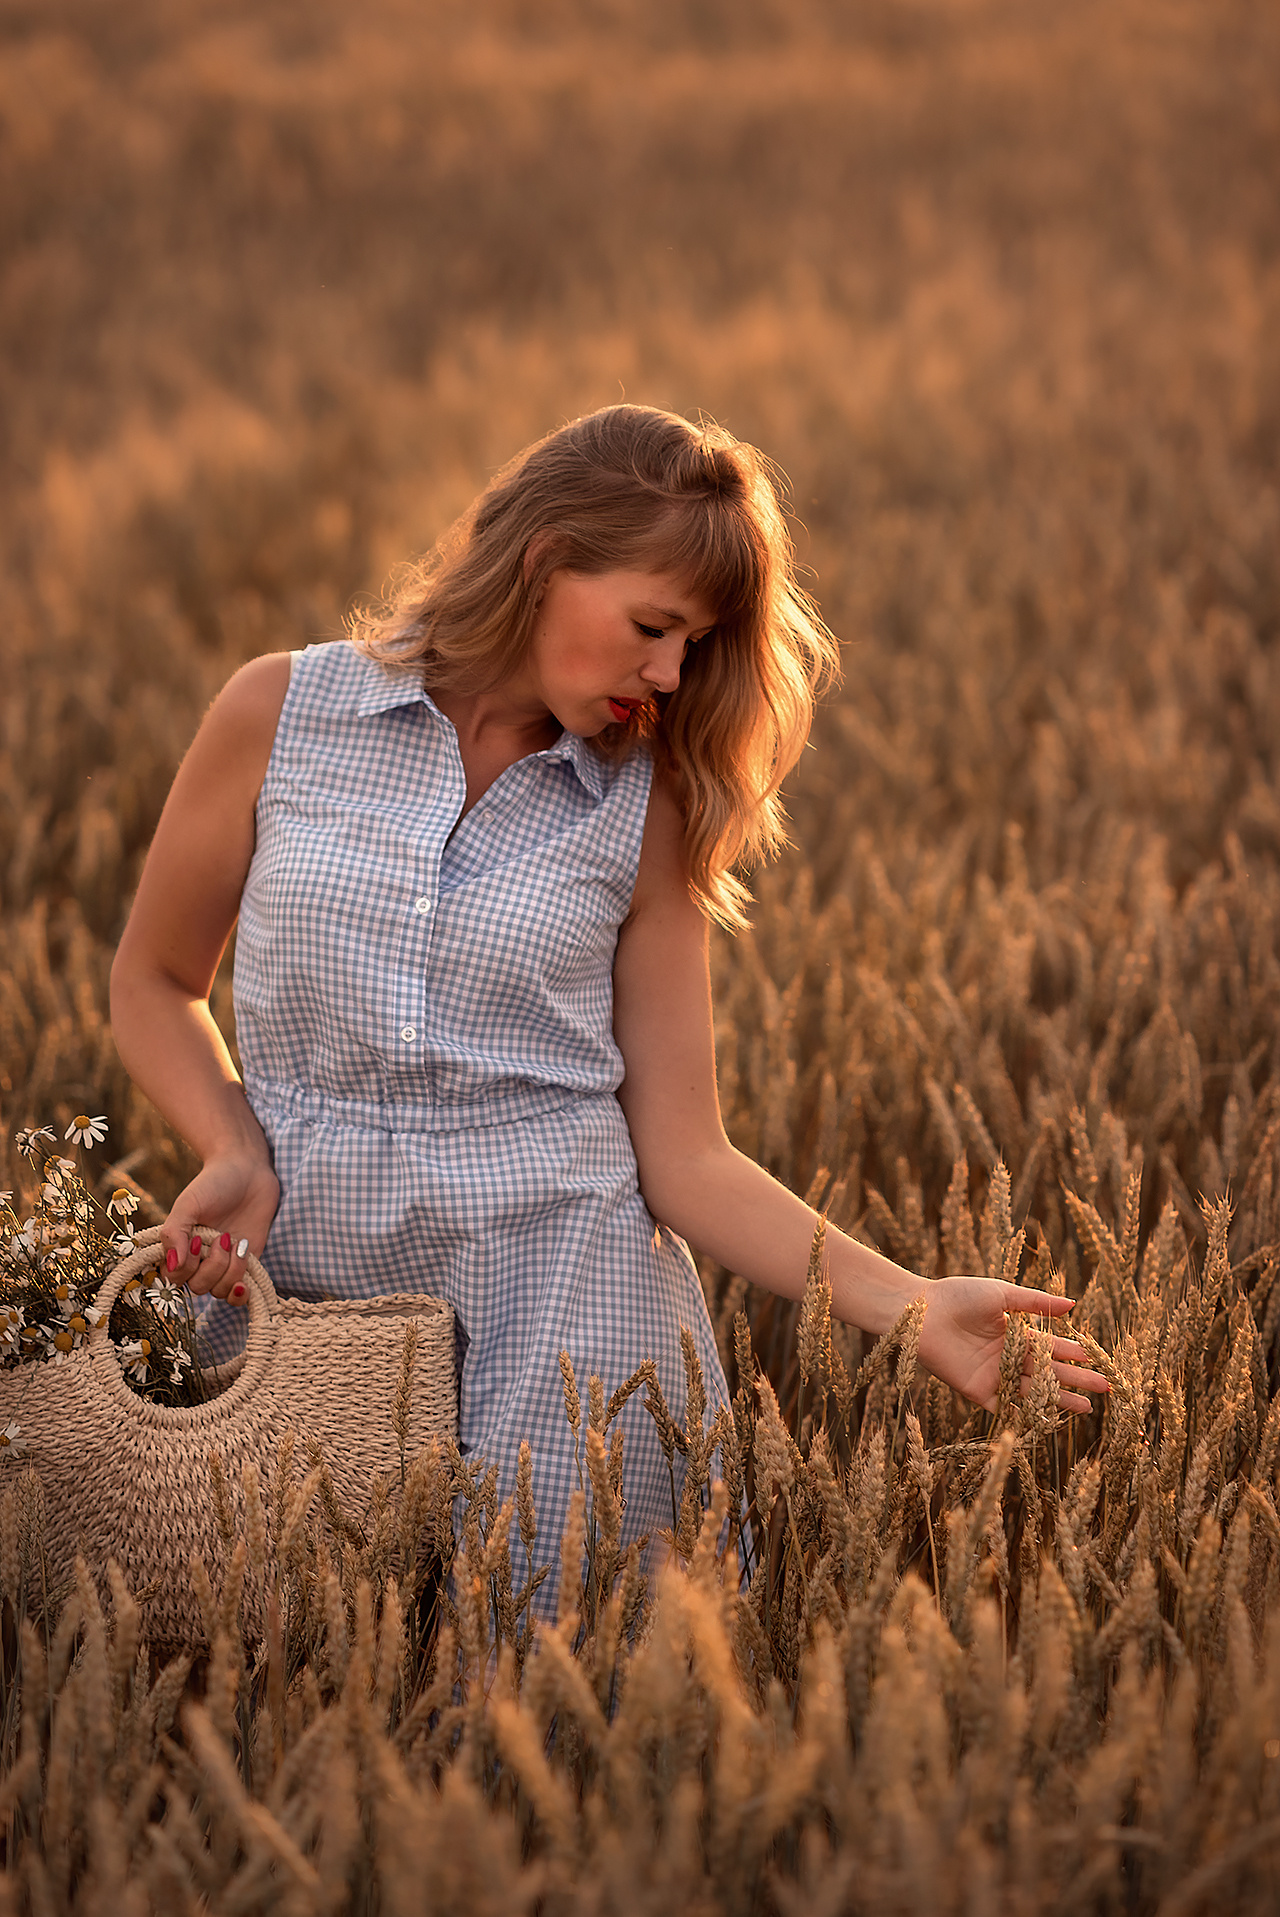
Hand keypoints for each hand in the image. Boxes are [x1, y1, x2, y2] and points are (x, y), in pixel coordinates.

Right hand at [160, 1153, 279, 1305]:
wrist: (248, 1170)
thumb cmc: (213, 1184)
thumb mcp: (188, 1204)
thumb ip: (174, 1233)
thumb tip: (173, 1266)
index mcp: (179, 1247)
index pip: (174, 1279)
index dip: (186, 1268)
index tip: (197, 1240)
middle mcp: (199, 1260)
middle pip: (199, 1287)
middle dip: (214, 1266)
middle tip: (224, 1237)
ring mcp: (224, 1264)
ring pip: (221, 1292)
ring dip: (232, 1271)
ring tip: (239, 1244)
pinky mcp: (247, 1265)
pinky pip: (240, 1295)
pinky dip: (242, 1292)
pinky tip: (246, 1278)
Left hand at [915, 1277, 1109, 1414]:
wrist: (920, 1311)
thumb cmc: (958, 1295)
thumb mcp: (1001, 1294)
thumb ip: (1035, 1302)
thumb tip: (1073, 1305)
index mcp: (1012, 1333)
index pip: (1049, 1345)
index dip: (1071, 1352)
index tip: (1094, 1358)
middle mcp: (1006, 1356)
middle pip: (1047, 1371)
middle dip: (1075, 1378)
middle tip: (1104, 1388)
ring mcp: (994, 1375)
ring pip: (1033, 1390)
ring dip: (1058, 1398)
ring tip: (1086, 1407)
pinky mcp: (978, 1390)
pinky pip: (1005, 1405)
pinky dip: (1024, 1414)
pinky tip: (1048, 1420)